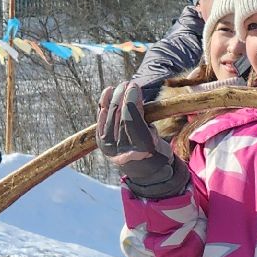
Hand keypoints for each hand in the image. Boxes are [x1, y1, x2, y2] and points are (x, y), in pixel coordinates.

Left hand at [96, 81, 185, 197]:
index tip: (134, 86)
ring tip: (119, 87)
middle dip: (122, 97)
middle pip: (119, 117)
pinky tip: (107, 93)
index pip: (131, 120)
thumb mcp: (156, 134)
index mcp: (141, 148)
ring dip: (113, 99)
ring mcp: (110, 148)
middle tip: (127, 84)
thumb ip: (145, 117)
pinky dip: (103, 107)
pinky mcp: (102, 145)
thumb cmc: (156, 149)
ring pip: (108, 118)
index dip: (131, 100)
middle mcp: (123, 150)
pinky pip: (101, 122)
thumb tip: (134, 95)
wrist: (146, 172)